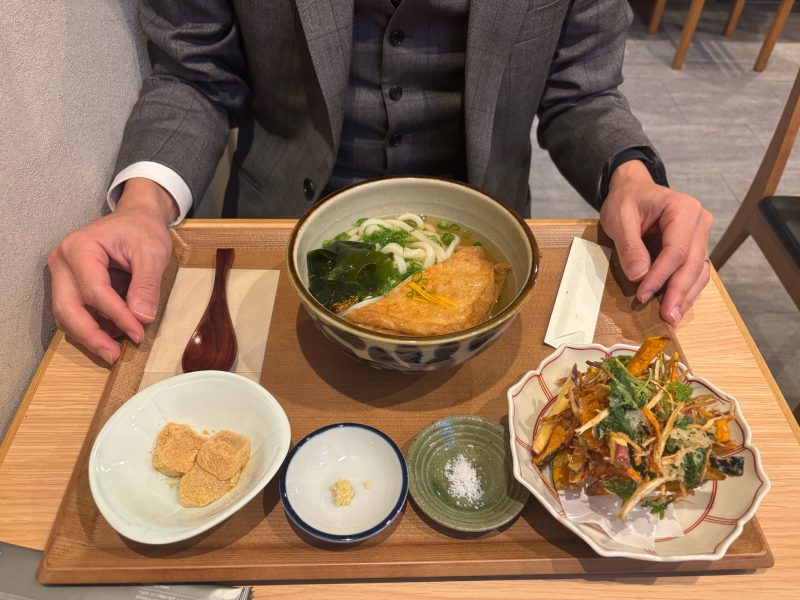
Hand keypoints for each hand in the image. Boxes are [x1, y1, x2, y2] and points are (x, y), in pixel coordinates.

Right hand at [48, 178, 176, 363]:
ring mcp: (62, 274)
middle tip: (114, 355)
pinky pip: (75, 312)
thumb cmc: (142, 230)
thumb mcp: (152, 252)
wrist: (136, 218)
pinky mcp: (69, 285)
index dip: (116, 316)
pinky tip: (113, 335)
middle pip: (68, 308)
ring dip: (89, 335)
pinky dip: (91, 327)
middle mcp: (63, 262)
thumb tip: (142, 317)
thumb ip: (146, 284)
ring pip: (66, 314)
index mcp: (81, 248)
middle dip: (91, 335)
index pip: (94, 291)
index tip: (138, 333)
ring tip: (114, 350)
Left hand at [600, 160, 712, 324]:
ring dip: (686, 295)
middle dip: (679, 292)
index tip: (643, 295)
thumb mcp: (619, 218)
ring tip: (672, 317)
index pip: (676, 250)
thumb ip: (629, 246)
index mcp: (683, 209)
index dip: (661, 276)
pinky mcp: (695, 246)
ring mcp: (700, 235)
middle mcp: (699, 221)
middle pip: (693, 263)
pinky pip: (695, 271)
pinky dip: (686, 289)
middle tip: (667, 317)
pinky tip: (676, 305)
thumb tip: (640, 275)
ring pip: (699, 270)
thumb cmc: (626, 201)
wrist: (633, 190)